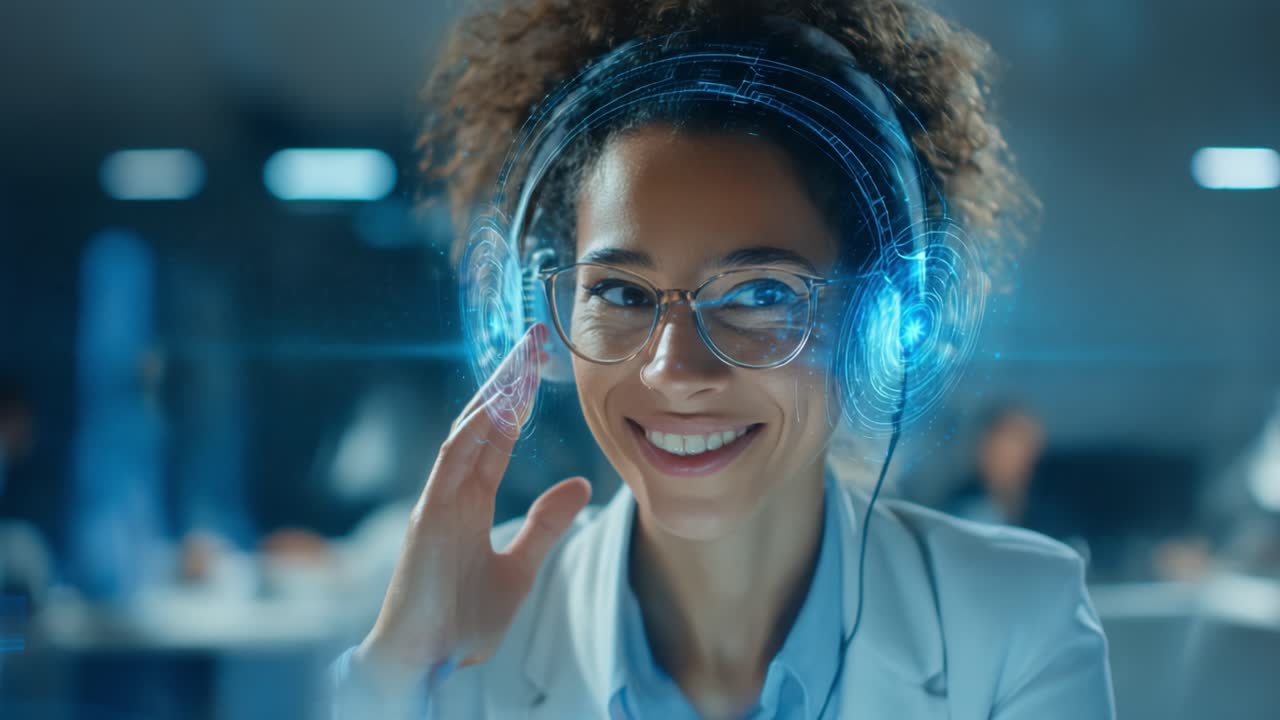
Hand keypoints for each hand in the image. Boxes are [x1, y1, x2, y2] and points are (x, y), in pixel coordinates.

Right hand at [353, 324, 591, 694]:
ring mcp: (437, 501)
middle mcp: (452, 493)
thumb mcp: (520, 569)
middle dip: (506, 382)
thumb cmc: (461, 621)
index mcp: (470, 501)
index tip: (539, 367)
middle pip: (482, 424)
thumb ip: (545, 525)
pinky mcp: (429, 518)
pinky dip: (472, 432)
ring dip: (493, 394)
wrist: (424, 665)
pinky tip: (496, 406)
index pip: (497, 438)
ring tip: (520, 359)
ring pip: (467, 433)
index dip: (518, 402)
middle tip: (533, 341)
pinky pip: (451, 463)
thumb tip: (580, 484)